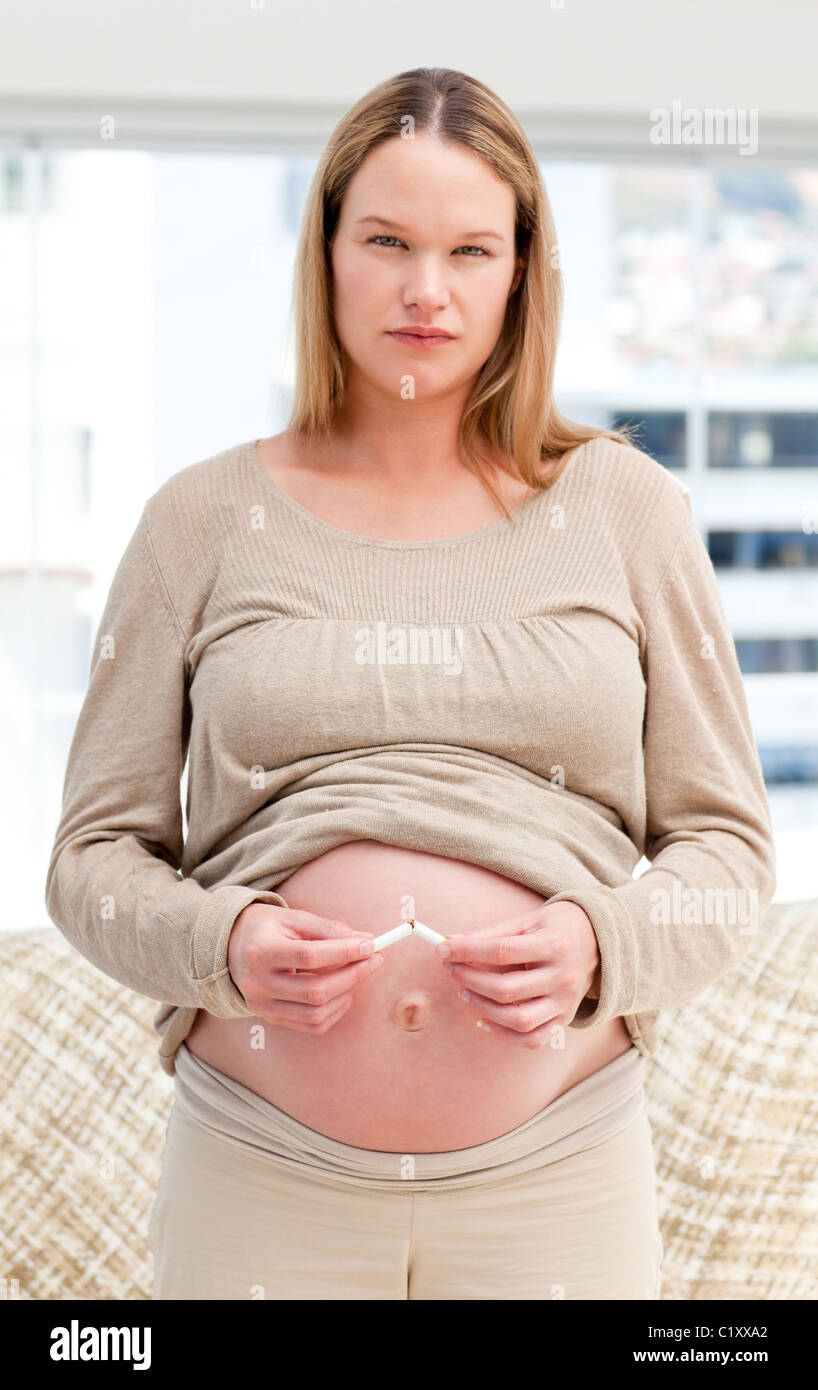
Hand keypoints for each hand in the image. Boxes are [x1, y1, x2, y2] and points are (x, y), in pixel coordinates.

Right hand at [227, 902, 382, 1032]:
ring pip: (316, 1012)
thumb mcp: (294, 918)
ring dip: (346, 994)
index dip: (343, 952)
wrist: (231, 947)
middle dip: (352, 975)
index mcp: (261, 951)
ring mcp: (262, 1005)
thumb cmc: (268, 928)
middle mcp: (257, 983)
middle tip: (374, 959)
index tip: (369, 945)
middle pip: (315, 990)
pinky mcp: (270, 1018)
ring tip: (357, 973)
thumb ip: (330, 929)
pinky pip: (311, 1024)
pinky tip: (342, 992)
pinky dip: (335, 1011)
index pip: (308, 956)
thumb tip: (366, 941)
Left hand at [435, 900, 599, 1048]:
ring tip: (465, 992)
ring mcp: (565, 1003)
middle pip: (506, 989)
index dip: (467, 951)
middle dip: (470, 979)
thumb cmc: (557, 927)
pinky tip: (483, 1019)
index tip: (443, 948)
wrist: (599, 941)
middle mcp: (563, 977)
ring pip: (518, 1019)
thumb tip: (451, 942)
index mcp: (554, 945)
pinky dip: (503, 1034)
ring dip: (482, 1007)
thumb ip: (491, 934)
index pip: (502, 951)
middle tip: (451, 969)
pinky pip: (532, 1039)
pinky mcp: (563, 1020)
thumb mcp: (528, 921)